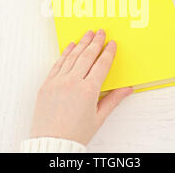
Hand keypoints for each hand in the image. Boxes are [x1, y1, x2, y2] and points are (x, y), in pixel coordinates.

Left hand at [30, 29, 132, 144]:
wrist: (51, 143)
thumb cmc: (75, 134)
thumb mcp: (98, 118)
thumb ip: (113, 100)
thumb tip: (128, 89)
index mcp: (88, 90)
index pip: (101, 65)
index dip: (108, 52)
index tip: (112, 43)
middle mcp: (72, 82)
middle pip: (87, 56)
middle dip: (95, 42)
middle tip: (101, 31)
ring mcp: (57, 82)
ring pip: (72, 57)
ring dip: (81, 43)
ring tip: (88, 34)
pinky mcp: (46, 84)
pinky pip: (57, 64)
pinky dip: (65, 53)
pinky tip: (70, 46)